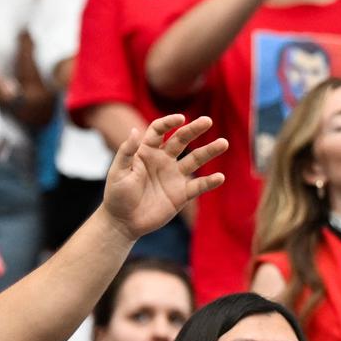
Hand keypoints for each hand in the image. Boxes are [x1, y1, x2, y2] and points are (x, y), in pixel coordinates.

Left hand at [101, 114, 227, 240]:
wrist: (123, 222)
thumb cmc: (117, 195)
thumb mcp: (118, 172)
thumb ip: (126, 152)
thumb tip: (135, 130)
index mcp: (146, 151)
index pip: (159, 130)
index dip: (169, 122)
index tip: (180, 118)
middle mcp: (163, 160)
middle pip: (181, 139)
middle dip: (194, 129)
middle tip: (208, 120)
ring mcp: (174, 176)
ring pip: (195, 159)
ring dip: (209, 151)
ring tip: (223, 143)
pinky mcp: (182, 194)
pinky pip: (199, 185)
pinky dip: (210, 182)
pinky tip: (219, 177)